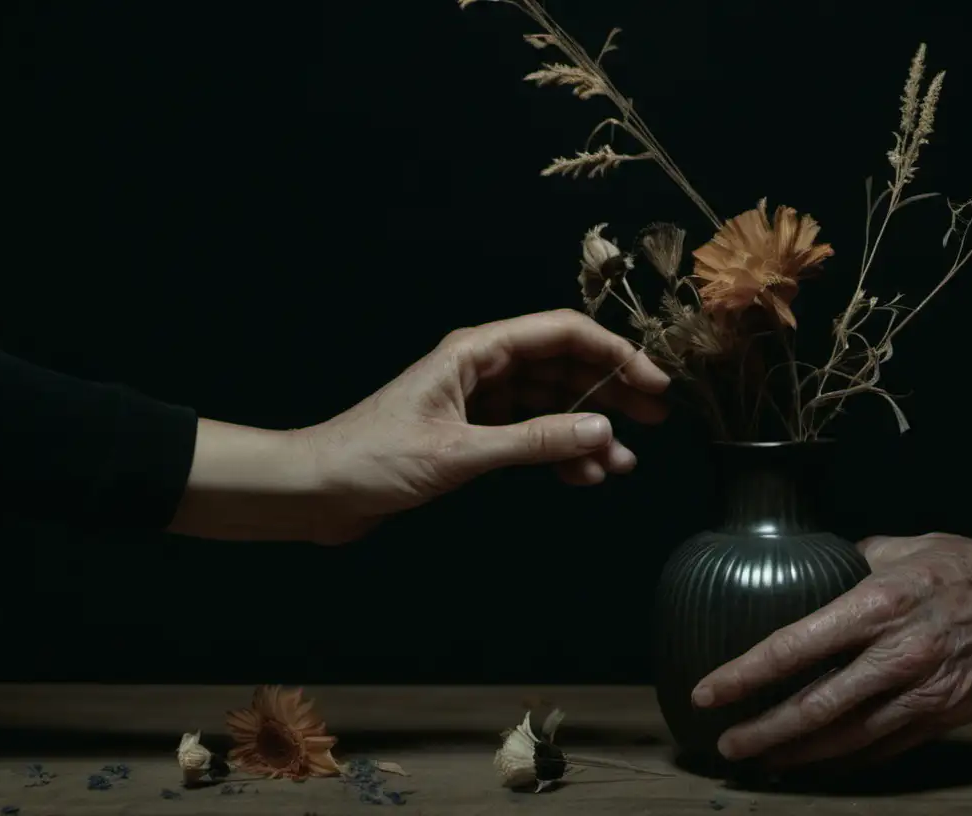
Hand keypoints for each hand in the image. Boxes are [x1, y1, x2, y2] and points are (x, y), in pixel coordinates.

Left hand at [300, 309, 670, 538]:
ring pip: (552, 404)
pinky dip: (559, 453)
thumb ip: (534, 441)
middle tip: (656, 420)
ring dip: (588, 431)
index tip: (653, 384)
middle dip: (611, 390)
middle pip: (564, 365)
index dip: (614, 354)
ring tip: (620, 465)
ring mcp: (478, 401)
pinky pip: (531, 434)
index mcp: (476, 351)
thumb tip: (602, 430)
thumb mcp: (459, 452)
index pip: (561, 334)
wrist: (315, 491)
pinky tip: (583, 477)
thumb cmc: (372, 461)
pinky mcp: (472, 435)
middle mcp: (482, 368)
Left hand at [689, 533, 971, 768]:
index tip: (708, 691)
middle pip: (814, 707)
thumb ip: (850, 562)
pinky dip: (846, 758)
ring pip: (846, 738)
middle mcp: (897, 653)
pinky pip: (884, 747)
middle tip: (725, 743)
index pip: (795, 646)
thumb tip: (809, 568)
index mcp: (878, 604)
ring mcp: (923, 691)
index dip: (746, 674)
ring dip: (798, 754)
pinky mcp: (944, 716)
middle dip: (762, 730)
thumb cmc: (970, 566)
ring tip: (761, 759)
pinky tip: (817, 760)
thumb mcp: (903, 546)